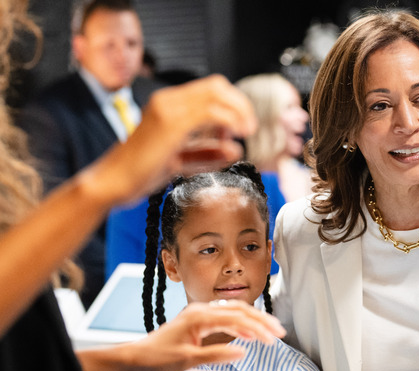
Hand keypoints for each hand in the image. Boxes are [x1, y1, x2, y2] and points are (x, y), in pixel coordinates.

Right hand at [83, 75, 255, 205]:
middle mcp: (167, 100)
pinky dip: (229, 120)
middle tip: (250, 127)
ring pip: (216, 93)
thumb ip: (207, 153)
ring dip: (239, 111)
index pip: (211, 89)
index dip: (234, 103)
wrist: (113, 183)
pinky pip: (210, 112)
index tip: (243, 126)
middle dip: (241, 104)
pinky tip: (235, 138)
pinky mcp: (171, 123)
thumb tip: (236, 149)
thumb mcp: (181, 160)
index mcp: (168, 104)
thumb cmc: (141, 173)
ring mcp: (168, 109)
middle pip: (217, 85)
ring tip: (247, 132)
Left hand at [122, 300, 285, 370]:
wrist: (136, 357)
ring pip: (233, 311)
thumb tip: (241, 351)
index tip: (271, 338)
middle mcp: (200, 310)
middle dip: (261, 320)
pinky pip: (225, 316)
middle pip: (239, 309)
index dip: (257, 327)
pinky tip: (248, 332)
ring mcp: (199, 314)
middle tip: (278, 331)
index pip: (236, 318)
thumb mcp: (187, 360)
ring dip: (253, 320)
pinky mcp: (198, 320)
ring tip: (269, 331)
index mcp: (199, 316)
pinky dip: (240, 323)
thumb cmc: (156, 358)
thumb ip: (216, 354)